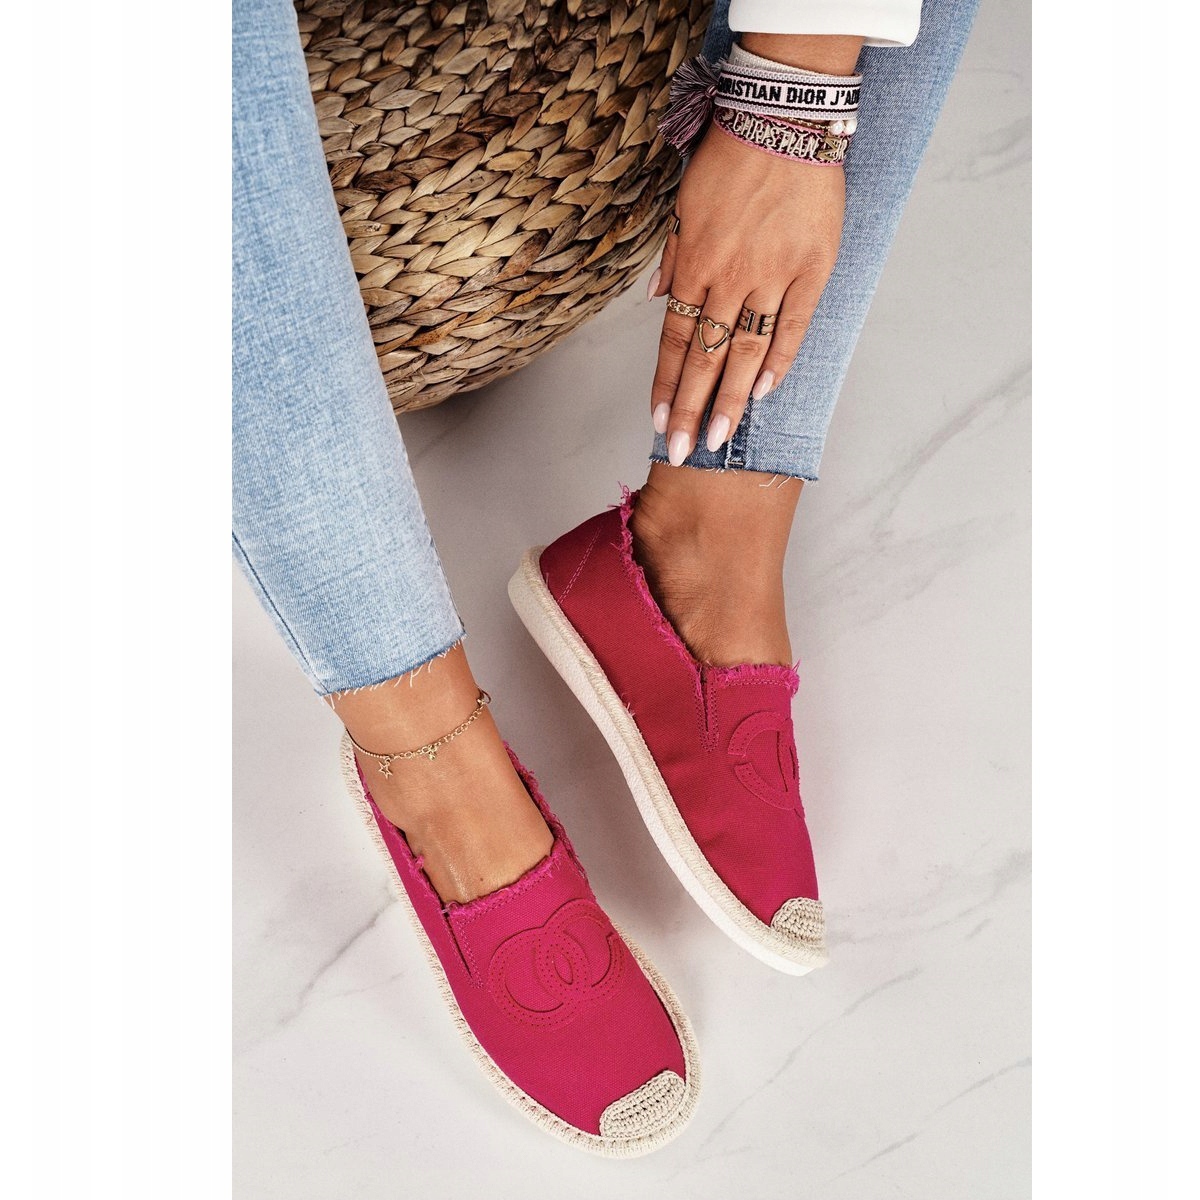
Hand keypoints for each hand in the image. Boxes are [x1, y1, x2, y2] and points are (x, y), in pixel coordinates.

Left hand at [647, 122, 845, 460]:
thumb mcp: (684, 201)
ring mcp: (771, 277)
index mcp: (694, 264)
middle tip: (681, 452)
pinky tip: (766, 394)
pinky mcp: (811, 270)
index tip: (656, 421)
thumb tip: (657, 297)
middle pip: (706, 357)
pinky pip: (793, 325)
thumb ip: (671, 254)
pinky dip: (779, 361)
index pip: (674, 340)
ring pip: (747, 351)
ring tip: (718, 439)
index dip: (664, 384)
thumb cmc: (730, 157)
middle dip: (689, 409)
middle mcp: (728, 278)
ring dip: (731, 400)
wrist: (784, 118)